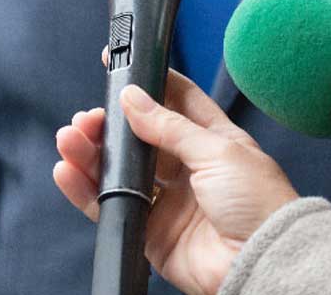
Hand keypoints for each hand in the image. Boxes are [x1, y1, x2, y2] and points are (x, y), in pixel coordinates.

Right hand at [53, 69, 297, 294]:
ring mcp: (168, 199)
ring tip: (70, 139)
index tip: (118, 67)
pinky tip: (67, 171)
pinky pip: (110, 205)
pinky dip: (85, 189)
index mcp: (213, 139)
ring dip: (91, 152)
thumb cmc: (260, 205)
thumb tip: (133, 98)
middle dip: (109, 123)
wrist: (263, 262)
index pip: (175, 101)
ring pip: (119, 169)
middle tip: (89, 117)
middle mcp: (188, 167)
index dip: (147, 82)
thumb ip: (170, 125)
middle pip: (138, 136)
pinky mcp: (150, 230)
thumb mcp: (217, 150)